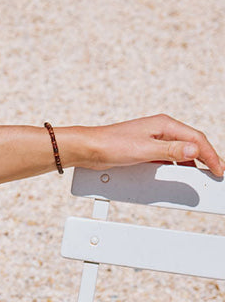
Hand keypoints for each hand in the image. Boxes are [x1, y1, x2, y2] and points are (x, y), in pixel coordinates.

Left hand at [65, 114, 222, 176]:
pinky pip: (166, 158)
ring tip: (199, 176)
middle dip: (204, 158)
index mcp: (163, 125)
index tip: (218, 169)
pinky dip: (175, 166)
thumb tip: (193, 149)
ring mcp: (152, 140)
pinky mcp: (144, 150)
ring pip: (179, 152)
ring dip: (190, 163)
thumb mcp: (144, 150)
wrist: (88, 149)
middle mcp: (160, 130)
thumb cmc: (111, 144)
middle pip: (190, 144)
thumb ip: (170, 150)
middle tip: (214, 173)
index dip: (210, 154)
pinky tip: (177, 174)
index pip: (196, 138)